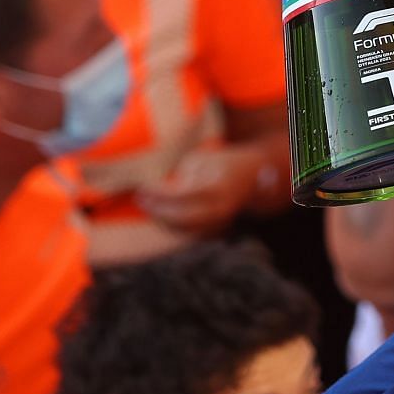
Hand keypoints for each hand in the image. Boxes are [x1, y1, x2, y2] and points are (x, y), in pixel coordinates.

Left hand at [135, 146, 262, 236]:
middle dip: (156, 211)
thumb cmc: (222, 161)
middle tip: (140, 199)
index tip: (142, 188)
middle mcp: (218, 209)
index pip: (179, 196)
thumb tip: (157, 192)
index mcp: (214, 188)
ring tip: (148, 206)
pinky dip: (174, 227)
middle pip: (179, 218)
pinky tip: (161, 215)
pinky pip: (190, 233)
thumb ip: (181, 177)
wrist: (252, 174)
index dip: (157, 194)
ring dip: (162, 221)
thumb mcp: (201, 160)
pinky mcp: (217, 230)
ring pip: (184, 230)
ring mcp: (219, 223)